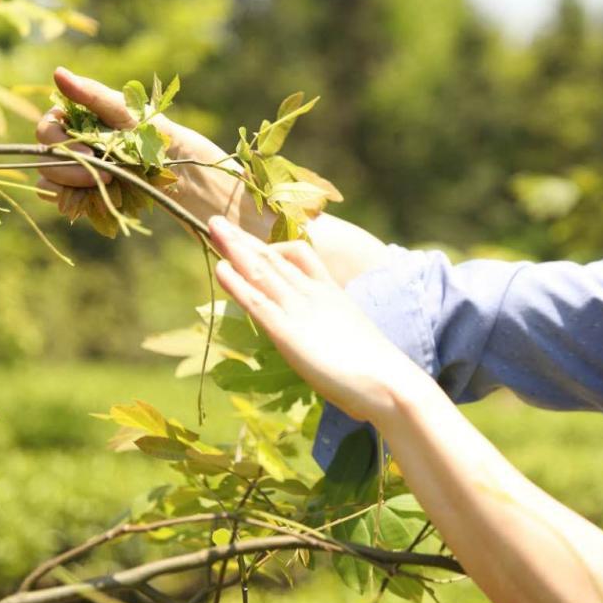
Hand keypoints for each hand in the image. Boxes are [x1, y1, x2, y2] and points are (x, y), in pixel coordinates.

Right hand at [34, 67, 241, 223]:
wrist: (177, 166)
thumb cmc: (154, 131)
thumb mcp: (126, 110)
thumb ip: (91, 94)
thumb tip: (57, 71)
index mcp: (73, 119)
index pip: (46, 130)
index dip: (60, 143)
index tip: (90, 152)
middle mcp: (68, 143)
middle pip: (44, 159)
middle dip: (70, 169)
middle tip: (105, 173)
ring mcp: (73, 169)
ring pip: (49, 183)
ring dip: (74, 186)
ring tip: (110, 183)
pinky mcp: (81, 192)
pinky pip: (64, 201)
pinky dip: (78, 201)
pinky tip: (104, 195)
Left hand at [208, 215, 427, 423]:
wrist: (388, 381)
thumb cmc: (377, 369)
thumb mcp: (352, 335)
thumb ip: (335, 328)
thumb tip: (330, 336)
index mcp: (331, 291)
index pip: (298, 256)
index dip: (271, 245)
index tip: (252, 238)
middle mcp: (313, 293)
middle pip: (274, 257)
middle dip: (245, 240)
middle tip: (219, 221)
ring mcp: (299, 310)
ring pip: (262, 270)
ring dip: (236, 248)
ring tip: (214, 228)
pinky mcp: (287, 332)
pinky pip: (257, 301)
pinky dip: (237, 283)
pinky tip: (221, 268)